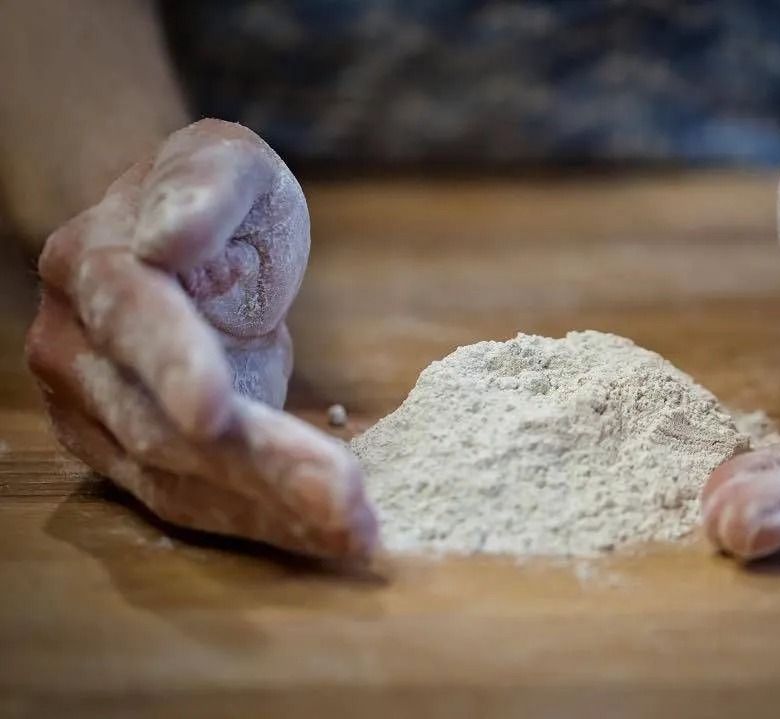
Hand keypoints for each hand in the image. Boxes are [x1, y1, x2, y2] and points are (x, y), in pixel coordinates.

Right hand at [27, 120, 376, 557]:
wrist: (176, 238)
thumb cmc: (215, 197)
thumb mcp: (225, 160)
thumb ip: (201, 189)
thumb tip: (165, 238)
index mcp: (94, 267)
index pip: (134, 322)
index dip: (175, 365)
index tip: (216, 409)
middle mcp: (79, 352)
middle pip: (165, 426)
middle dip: (260, 468)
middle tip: (346, 502)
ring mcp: (97, 414)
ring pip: (182, 482)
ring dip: (272, 514)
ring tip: (355, 533)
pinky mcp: (132, 457)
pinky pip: (197, 503)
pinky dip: (265, 523)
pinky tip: (327, 537)